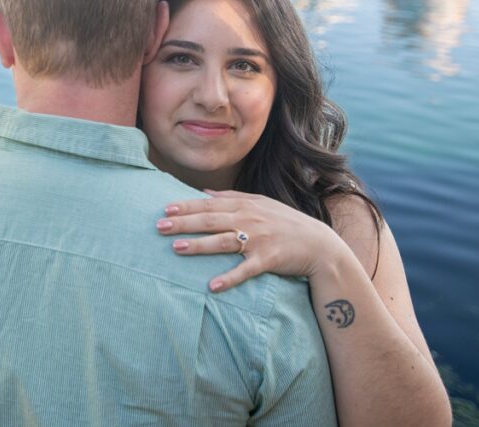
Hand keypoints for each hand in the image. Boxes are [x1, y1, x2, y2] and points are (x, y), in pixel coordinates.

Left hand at [155, 190, 344, 292]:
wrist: (319, 244)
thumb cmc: (285, 222)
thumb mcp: (261, 203)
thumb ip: (232, 196)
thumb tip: (205, 192)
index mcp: (246, 205)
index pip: (210, 204)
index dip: (187, 206)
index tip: (165, 209)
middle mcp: (250, 220)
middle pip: (211, 220)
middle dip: (184, 223)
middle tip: (159, 226)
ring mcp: (259, 240)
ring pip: (224, 242)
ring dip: (200, 245)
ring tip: (177, 248)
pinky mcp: (268, 260)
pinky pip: (245, 270)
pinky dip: (229, 278)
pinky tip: (212, 286)